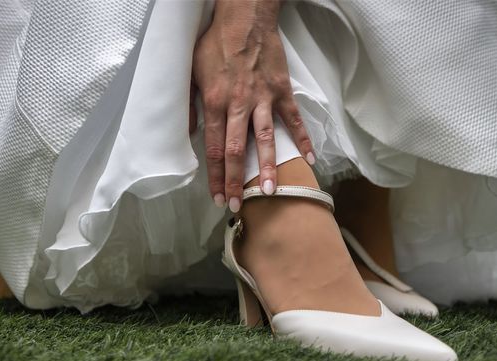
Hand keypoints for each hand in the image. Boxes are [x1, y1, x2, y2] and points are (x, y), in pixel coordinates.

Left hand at [192, 0, 314, 211]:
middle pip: (238, 150)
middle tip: (240, 205)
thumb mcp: (192, 73)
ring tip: (272, 191)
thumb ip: (190, 106)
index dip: (216, 176)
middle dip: (238, 181)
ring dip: (269, 167)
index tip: (218, 196)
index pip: (214, 148)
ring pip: (266, 139)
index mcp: (215, 103)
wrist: (243, 18)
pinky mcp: (281, 91)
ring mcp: (263, 98)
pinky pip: (293, 118)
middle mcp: (239, 104)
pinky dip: (302, 138)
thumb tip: (187, 134)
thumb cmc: (215, 44)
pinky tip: (308, 158)